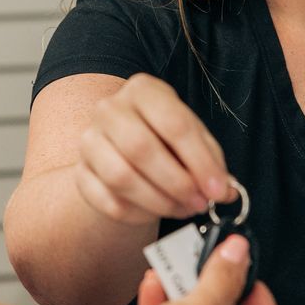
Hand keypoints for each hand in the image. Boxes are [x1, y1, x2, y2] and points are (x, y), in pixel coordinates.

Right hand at [74, 73, 231, 226]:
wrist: (122, 149)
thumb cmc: (165, 139)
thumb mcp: (193, 138)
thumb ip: (210, 161)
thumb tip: (224, 190)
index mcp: (143, 90)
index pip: (174, 123)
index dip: (200, 161)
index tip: (217, 189)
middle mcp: (110, 109)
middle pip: (140, 148)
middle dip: (177, 182)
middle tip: (199, 203)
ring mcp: (90, 140)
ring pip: (121, 177)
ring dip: (158, 201)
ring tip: (181, 208)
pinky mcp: (80, 173)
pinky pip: (108, 201)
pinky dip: (138, 213)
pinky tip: (156, 211)